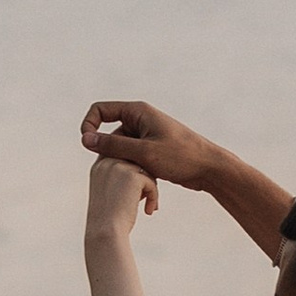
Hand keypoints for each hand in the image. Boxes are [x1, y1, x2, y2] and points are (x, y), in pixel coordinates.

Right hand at [82, 99, 219, 193]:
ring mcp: (146, 135)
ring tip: (136, 178)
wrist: (210, 168)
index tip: (88, 146)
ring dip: (122, 164)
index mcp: (138, 111)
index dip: (89, 126)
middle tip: (117, 171)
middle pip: (109, 131)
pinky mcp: (151, 149)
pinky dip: (132, 169)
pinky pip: (131, 156)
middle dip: (108, 151)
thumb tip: (85, 139)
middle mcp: (140, 119)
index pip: (100, 110)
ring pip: (120, 148)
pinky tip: (143, 185)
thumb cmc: (181, 157)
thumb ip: (113, 145)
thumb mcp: (143, 152)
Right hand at [84, 151, 157, 232]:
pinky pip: (151, 182)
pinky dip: (153, 197)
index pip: (123, 157)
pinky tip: (149, 211)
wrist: (105, 231)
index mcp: (100, 165)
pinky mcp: (132, 176)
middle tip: (145, 198)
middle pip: (136, 161)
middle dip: (144, 179)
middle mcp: (107, 162)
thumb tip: (142, 171)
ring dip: (150, 188)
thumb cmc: (108, 218)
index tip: (136, 193)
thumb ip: (120, 178)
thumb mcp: (110, 193)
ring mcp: (119, 166)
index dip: (134, 172)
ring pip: (145, 171)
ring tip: (148, 205)